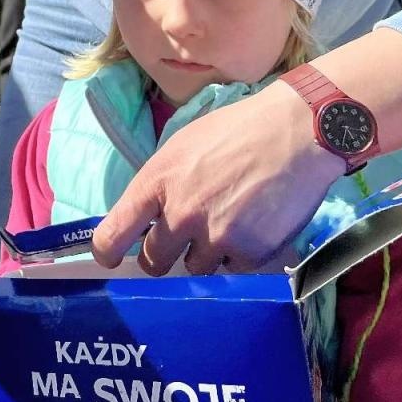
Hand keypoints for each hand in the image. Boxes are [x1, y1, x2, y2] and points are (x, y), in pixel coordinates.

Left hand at [91, 82, 343, 273]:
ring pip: (194, 268)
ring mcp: (216, 236)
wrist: (295, 134)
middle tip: (175, 244)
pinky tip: (250, 228)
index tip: (108, 258)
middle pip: (154, 261)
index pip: (115, 229)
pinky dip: (237, 256)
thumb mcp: (182, 146)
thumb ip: (161, 183)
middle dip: (161, 256)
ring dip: (203, 255)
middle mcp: (181, 212)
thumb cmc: (237, 131)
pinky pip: (232, 270)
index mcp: (157, 180)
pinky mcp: (250, 253)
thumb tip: (145, 214)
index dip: (106, 250)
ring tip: (223, 225)